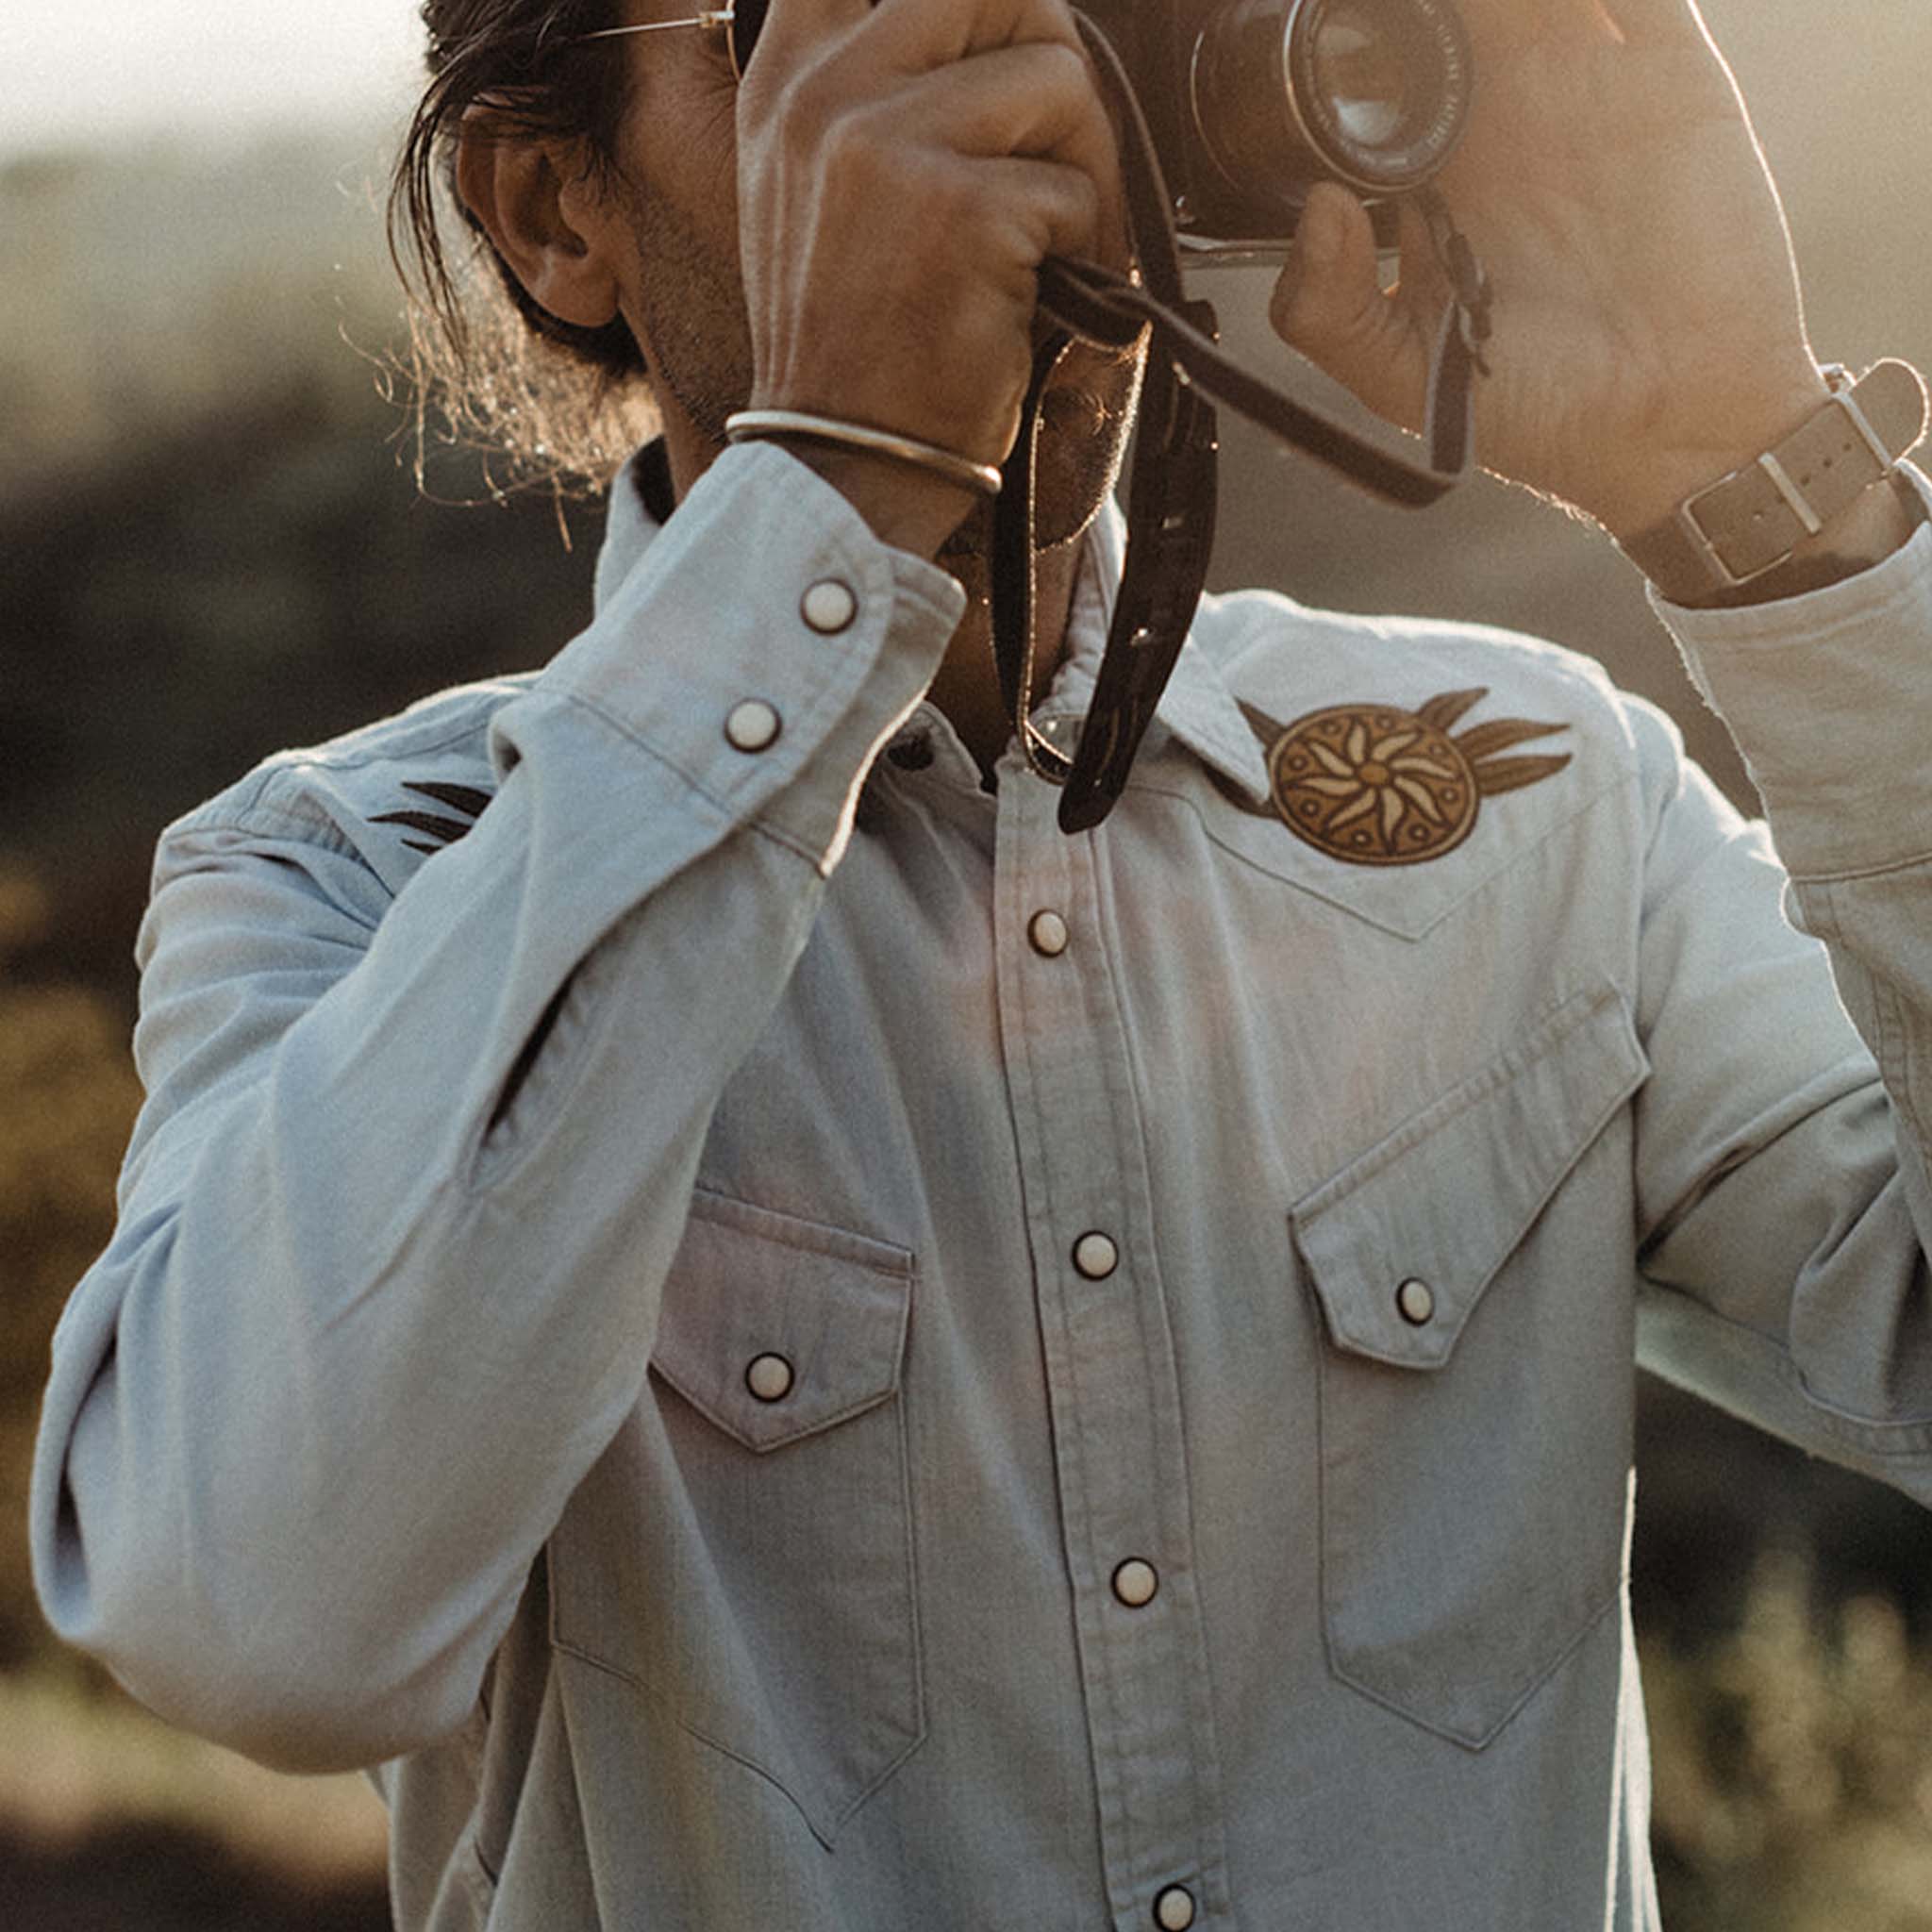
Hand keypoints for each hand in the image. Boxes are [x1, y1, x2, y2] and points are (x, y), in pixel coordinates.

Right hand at [735, 0, 1122, 549]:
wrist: (843, 460)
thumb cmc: (856, 343)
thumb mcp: (816, 187)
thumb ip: (878, 89)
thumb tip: (1009, 25)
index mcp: (791, 77)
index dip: (980, 2)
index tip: (1005, 36)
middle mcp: (828, 93)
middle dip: (1057, 66)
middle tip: (1060, 153)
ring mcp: (887, 144)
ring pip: (1058, 79)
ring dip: (1087, 169)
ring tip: (1059, 245)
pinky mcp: (959, 209)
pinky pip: (1074, 187)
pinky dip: (1086, 252)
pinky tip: (1041, 300)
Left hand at [1268, 0, 1829, 540]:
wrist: (1669, 427)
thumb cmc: (1541, 412)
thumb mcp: (1399, 379)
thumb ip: (1328, 311)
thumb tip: (1316, 207)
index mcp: (1430, 181)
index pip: (1375, 78)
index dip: (1348, 44)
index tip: (1314, 28)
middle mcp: (1503, 123)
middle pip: (1448, 12)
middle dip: (1409, 5)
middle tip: (1364, 4)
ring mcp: (1587, 90)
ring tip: (1463, 0)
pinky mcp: (1669, 80)